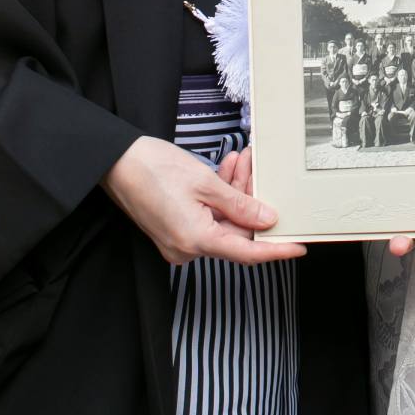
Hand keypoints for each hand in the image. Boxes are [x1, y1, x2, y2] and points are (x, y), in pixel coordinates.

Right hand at [102, 135, 304, 266]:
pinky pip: (206, 218)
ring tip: (240, 161)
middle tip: (256, 168)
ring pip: (222, 222)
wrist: (115, 162)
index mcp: (196, 240)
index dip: (276, 249)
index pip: (247, 253)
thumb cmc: (153, 168)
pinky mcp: (174, 230)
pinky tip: (225, 171)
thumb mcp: (205, 182)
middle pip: (235, 232)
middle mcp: (186, 248)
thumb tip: (267, 220)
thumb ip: (240, 204)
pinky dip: (218, 198)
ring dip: (234, 193)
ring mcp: (179, 241)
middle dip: (250, 199)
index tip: (299, 245)